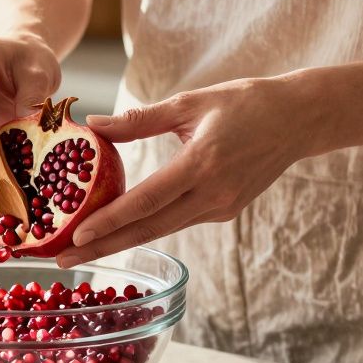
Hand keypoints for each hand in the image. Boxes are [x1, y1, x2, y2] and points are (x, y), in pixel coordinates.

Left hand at [56, 77, 315, 267]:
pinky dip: (148, 226)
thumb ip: (141, 119)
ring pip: (163, 229)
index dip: (110, 222)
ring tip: (82, 251)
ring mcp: (221, 207)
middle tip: (63, 259)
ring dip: (122, 242)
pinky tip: (119, 229)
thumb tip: (93, 125)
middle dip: (104, 248)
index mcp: (201, 164)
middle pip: (149, 229)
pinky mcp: (225, 211)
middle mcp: (212, 194)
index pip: (146, 201)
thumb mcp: (190, 103)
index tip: (77, 237)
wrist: (299, 120)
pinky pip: (179, 220)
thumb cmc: (243, 102)